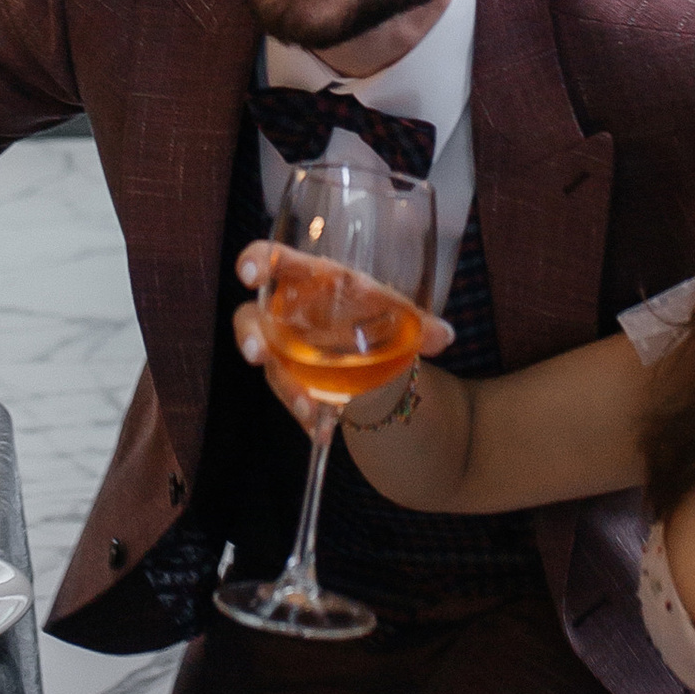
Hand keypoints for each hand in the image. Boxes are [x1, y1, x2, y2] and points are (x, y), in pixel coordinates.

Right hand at [231, 244, 453, 440]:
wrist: (378, 348)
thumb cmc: (376, 312)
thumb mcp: (399, 314)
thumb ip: (419, 324)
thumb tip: (444, 336)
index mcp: (313, 280)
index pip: (276, 261)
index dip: (257, 261)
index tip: (250, 273)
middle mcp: (288, 313)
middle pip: (250, 319)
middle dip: (250, 336)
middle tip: (257, 354)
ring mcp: (285, 350)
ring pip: (271, 367)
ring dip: (285, 387)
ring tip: (307, 408)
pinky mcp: (292, 380)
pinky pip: (291, 397)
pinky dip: (307, 415)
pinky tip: (321, 432)